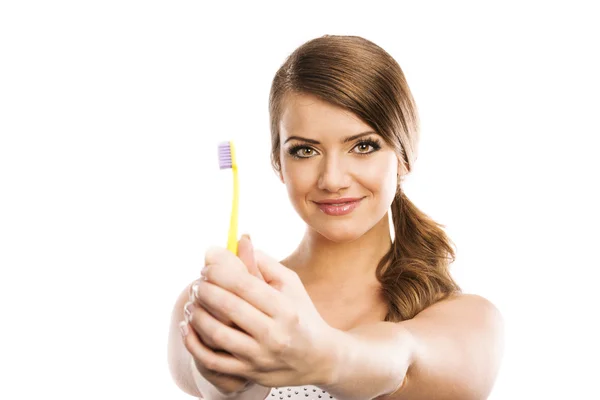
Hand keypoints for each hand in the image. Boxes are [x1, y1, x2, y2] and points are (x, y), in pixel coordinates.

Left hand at [188, 246, 338, 387]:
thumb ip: (264, 263)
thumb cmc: (301, 314)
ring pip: (217, 335)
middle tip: (197, 283)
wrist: (318, 358)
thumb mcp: (291, 284)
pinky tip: (187, 326)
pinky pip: (213, 361)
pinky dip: (194, 344)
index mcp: (285, 308)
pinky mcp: (249, 373)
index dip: (219, 272)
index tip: (206, 266)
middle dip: (205, 291)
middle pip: (229, 308)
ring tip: (192, 302)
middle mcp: (274, 334)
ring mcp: (260, 356)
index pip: (244, 285)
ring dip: (197, 315)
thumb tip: (238, 242)